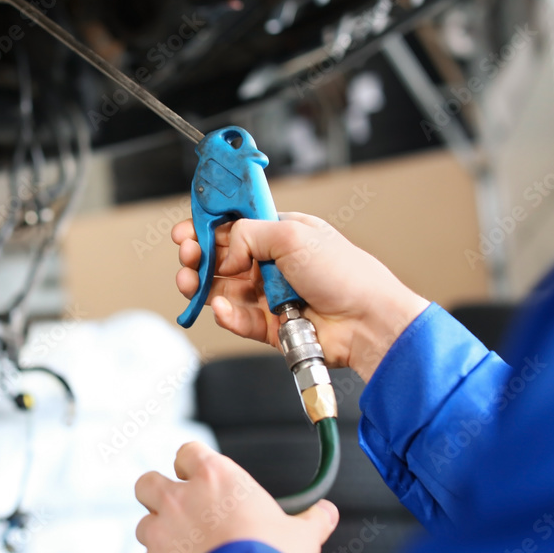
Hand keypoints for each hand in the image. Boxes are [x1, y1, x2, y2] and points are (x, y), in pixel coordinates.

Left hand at [134, 441, 337, 552]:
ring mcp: (161, 531)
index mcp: (215, 477)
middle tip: (178, 511)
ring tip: (182, 551)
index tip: (199, 476)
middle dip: (158, 495)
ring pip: (145, 524)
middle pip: (149, 482)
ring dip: (159, 536)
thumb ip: (311, 519)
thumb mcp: (301, 536)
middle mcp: (181, 498)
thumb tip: (325, 513)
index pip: (188, 452)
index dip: (192, 464)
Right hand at [173, 213, 428, 381]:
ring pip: (222, 289)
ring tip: (191, 283)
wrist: (366, 322)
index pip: (234, 226)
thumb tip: (226, 252)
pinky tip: (220, 307)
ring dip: (202, 286)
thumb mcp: (292, 235)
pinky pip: (237, 319)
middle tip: (188, 257)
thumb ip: (248, 235)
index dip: (207, 227)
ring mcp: (269, 295)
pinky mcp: (269, 326)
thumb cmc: (345, 274)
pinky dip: (225, 314)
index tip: (186, 231)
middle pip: (221, 258)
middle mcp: (272, 263)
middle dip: (198, 256)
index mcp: (280, 234)